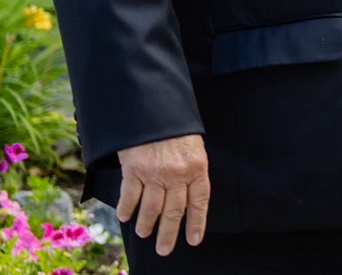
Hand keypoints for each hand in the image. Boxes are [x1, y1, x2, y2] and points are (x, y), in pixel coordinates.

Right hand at [117, 133, 208, 256]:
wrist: (154, 108)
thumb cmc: (176, 128)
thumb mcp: (193, 147)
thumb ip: (191, 170)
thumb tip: (188, 196)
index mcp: (197, 167)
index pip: (199, 201)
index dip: (197, 222)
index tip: (194, 239)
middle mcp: (178, 173)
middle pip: (174, 210)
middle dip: (169, 233)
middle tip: (165, 250)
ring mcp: (155, 172)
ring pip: (152, 207)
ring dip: (147, 224)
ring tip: (145, 233)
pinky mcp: (134, 169)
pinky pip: (130, 196)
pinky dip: (127, 209)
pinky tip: (125, 218)